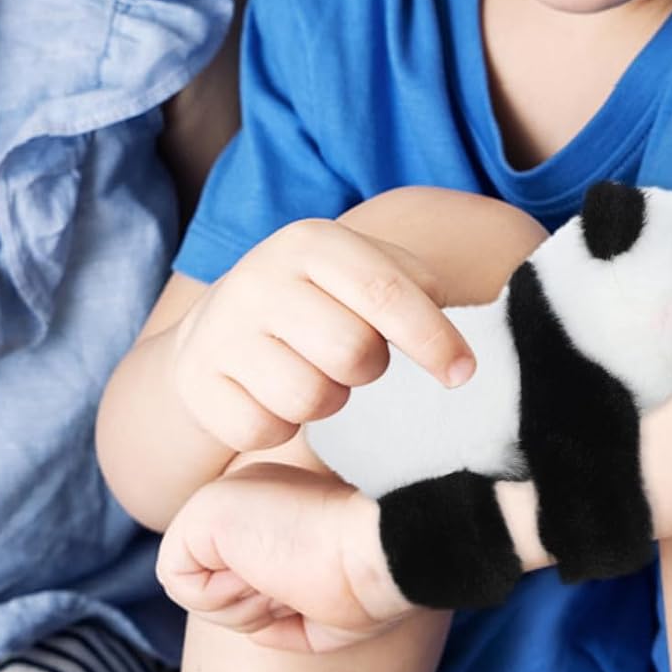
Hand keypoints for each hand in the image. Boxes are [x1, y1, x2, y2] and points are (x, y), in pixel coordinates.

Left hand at [156, 463, 415, 652]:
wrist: (382, 550)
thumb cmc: (367, 583)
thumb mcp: (324, 607)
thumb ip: (284, 609)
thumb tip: (255, 631)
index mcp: (276, 506)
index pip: (240, 577)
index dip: (270, 605)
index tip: (309, 586)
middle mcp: (246, 495)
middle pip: (212, 585)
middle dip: (252, 609)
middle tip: (296, 583)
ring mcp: (223, 498)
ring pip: (191, 587)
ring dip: (240, 608)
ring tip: (284, 574)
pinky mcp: (203, 510)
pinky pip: (176, 579)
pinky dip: (218, 600)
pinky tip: (261, 574)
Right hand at [170, 219, 475, 455]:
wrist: (213, 334)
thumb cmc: (317, 304)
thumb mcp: (361, 273)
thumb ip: (418, 286)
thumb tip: (474, 328)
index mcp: (310, 241)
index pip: (388, 291)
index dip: (435, 338)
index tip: (464, 375)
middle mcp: (260, 277)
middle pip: (354, 354)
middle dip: (367, 370)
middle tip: (355, 362)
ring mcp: (221, 331)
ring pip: (311, 399)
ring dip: (327, 401)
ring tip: (314, 377)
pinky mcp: (197, 383)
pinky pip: (264, 430)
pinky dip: (281, 428)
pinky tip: (272, 399)